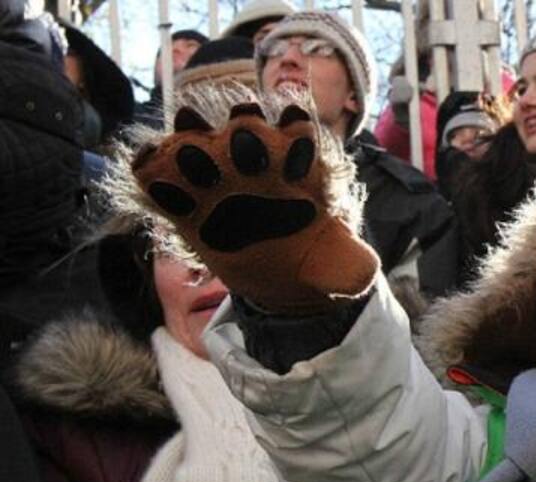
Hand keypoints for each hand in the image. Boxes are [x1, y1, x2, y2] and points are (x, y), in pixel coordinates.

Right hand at [132, 102, 378, 313]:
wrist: (284, 274)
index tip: (295, 140)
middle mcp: (256, 164)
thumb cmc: (315, 257)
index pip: (298, 137)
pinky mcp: (185, 203)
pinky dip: (151, 171)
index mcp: (298, 173)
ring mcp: (219, 179)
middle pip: (247, 131)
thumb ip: (349, 266)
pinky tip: (149, 174)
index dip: (296, 133)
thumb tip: (363, 274)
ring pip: (199, 144)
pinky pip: (161, 177)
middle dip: (244, 131)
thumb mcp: (338, 265)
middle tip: (245, 140)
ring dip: (191, 142)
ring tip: (186, 153)